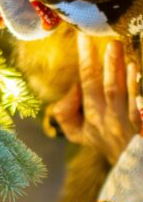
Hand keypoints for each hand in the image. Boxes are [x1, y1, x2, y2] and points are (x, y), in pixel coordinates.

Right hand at [51, 33, 141, 164]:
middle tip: (105, 38)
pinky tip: (134, 68)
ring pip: (118, 91)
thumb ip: (65, 112)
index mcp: (91, 115)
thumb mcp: (77, 133)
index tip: (83, 36)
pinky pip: (136, 104)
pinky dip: (134, 86)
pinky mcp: (138, 124)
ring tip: (116, 45)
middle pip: (102, 85)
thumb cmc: (103, 142)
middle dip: (101, 61)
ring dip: (116, 68)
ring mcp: (124, 120)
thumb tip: (74, 88)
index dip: (84, 59)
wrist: (130, 165)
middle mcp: (106, 116)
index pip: (85, 82)